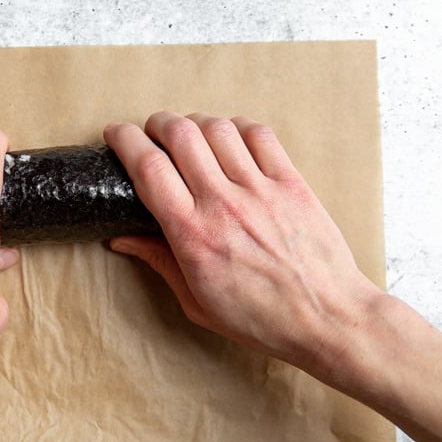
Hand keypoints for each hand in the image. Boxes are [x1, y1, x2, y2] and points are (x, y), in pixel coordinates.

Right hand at [105, 112, 380, 376]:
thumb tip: (121, 240)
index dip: (125, 140)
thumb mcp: (196, 301)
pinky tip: (231, 140)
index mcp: (192, 234)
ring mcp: (260, 190)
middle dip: (157, 124)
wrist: (326, 318)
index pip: (148, 167)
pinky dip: (238, 128)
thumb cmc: (261, 318)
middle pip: (180, 134)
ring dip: (195, 123)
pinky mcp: (291, 183)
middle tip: (152, 133)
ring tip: (191, 135)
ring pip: (217, 128)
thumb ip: (158, 261)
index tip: (115, 134)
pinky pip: (260, 135)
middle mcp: (223, 204)